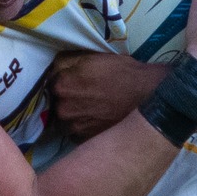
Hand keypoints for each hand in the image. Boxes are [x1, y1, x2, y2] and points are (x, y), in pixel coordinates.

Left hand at [50, 52, 165, 139]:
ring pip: (64, 117)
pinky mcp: (84, 139)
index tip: (72, 79)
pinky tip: (94, 119)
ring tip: (90, 108)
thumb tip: (53, 67)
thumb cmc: (122, 73)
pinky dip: (81, 126)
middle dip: (65, 97)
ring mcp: (73, 126)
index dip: (62, 78)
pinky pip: (74, 131)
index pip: (50, 80)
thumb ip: (68, 61)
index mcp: (61, 85)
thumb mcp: (93, 57)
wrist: (146, 98)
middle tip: (83, 94)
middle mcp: (62, 108)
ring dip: (72, 113)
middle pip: (55, 101)